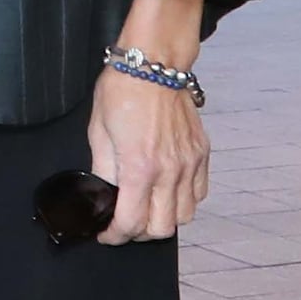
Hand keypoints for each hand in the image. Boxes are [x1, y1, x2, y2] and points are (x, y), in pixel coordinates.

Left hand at [87, 40, 211, 244]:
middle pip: (161, 229)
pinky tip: (167, 192)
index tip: (106, 234)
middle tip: (125, 223)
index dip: (115, 236)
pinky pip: (199, 194)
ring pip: (185, 216)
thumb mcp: (98, 132)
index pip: (131, 223)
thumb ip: (104, 170)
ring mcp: (189, 163)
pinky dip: (184, 202)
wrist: (154, 63)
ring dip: (164, 220)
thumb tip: (105, 193)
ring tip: (147, 210)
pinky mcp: (202, 154)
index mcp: (139, 168)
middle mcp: (169, 171)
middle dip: (139, 233)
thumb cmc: (122, 91)